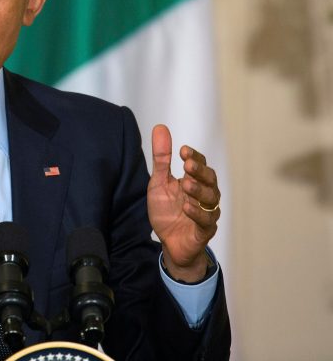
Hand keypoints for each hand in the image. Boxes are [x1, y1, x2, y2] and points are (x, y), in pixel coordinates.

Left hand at [147, 125, 219, 281]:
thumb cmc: (166, 211)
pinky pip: (206, 221)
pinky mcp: (204, 230)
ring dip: (199, 190)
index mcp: (193, 181)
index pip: (199, 164)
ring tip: (186, 184)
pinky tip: (187, 207)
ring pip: (211, 199)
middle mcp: (203, 194)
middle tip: (187, 165)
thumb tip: (160, 127)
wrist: (169, 243)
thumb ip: (161, 158)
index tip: (182, 150)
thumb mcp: (159, 183)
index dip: (194, 156)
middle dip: (200, 171)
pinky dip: (198, 213)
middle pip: (210, 179)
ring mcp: (206, 212)